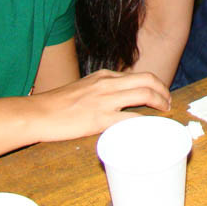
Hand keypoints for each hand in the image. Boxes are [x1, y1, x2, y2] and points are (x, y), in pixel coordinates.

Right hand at [29, 70, 170, 142]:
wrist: (38, 113)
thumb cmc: (57, 105)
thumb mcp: (83, 88)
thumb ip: (101, 91)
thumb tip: (117, 103)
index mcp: (104, 76)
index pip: (138, 76)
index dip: (154, 85)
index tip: (160, 94)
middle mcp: (108, 84)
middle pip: (147, 80)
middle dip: (163, 91)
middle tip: (168, 104)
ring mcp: (105, 100)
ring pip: (144, 95)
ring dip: (160, 103)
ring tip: (164, 113)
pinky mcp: (100, 118)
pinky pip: (131, 119)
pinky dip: (146, 123)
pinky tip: (151, 129)